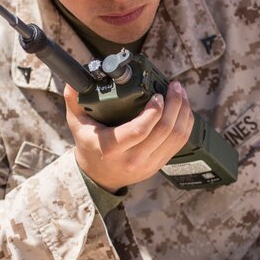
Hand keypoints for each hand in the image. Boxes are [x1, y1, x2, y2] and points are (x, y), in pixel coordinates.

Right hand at [64, 80, 193, 192]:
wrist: (98, 177)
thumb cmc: (89, 145)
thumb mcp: (77, 125)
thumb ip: (75, 102)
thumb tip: (73, 82)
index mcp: (112, 148)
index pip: (139, 131)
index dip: (154, 112)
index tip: (158, 95)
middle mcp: (133, 159)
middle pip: (164, 132)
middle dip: (175, 105)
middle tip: (174, 86)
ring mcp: (149, 164)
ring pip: (176, 137)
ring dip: (183, 113)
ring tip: (181, 93)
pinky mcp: (159, 165)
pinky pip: (180, 144)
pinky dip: (186, 125)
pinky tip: (184, 109)